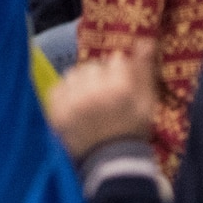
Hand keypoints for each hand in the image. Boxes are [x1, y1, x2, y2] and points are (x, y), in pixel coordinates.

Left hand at [47, 42, 158, 158]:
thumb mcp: (146, 102)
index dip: (119, 75)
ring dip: (81, 83)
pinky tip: (77, 107)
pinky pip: (59, 87)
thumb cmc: (133, 130)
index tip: (120, 89)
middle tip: (104, 97)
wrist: (110, 161)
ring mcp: (72, 101)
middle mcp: (94, 91)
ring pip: (74, 74)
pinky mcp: (56, 110)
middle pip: (93, 66)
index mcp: (120, 89)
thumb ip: (144, 70)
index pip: (116, 61)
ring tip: (89, 102)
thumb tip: (145, 41)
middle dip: (100, 77)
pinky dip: (67, 93)